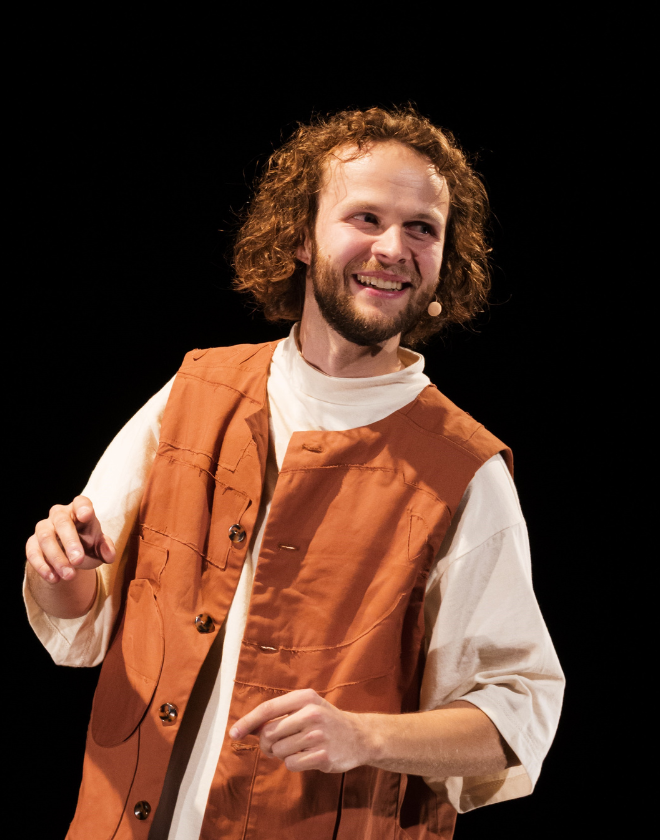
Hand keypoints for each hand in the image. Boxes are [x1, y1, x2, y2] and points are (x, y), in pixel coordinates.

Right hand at [26, 495, 115, 583]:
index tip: (86, 515)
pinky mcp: (32, 543)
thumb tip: (109, 555)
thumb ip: (106, 549)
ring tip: (69, 575)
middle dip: (70, 542)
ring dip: (56, 558)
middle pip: (62, 522)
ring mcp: (44, 527)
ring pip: (45, 538)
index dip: (83, 507)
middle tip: (78, 560)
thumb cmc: (87, 543)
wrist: (68, 555)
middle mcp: (59, 515)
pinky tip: (54, 578)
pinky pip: (32, 552)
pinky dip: (42, 566)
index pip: (81, 502)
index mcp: (79, 510)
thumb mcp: (99, 546)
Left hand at [229, 688, 370, 773]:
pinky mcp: (323, 755)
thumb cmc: (324, 721)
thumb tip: (246, 728)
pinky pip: (291, 764)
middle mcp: (311, 713)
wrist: (359, 736)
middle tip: (278, 745)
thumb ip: (277, 716)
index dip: (247, 722)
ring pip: (279, 751)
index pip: (267, 709)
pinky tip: (307, 757)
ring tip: (300, 748)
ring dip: (283, 754)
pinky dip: (294, 763)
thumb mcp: (304, 709)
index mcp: (304, 697)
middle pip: (269, 734)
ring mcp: (318, 735)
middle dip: (268, 743)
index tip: (233, 734)